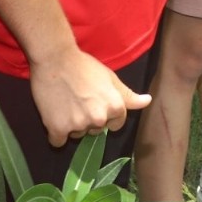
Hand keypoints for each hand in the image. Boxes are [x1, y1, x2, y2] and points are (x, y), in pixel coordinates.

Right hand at [29, 46, 149, 146]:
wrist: (55, 59)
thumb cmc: (85, 66)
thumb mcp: (110, 78)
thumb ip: (128, 95)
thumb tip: (147, 101)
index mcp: (115, 107)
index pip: (115, 125)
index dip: (106, 114)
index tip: (95, 102)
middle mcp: (99, 119)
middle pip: (95, 130)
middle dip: (88, 120)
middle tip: (78, 100)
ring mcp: (78, 125)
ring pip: (77, 135)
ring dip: (71, 125)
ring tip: (65, 103)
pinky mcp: (58, 128)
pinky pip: (58, 142)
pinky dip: (56, 133)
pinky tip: (54, 115)